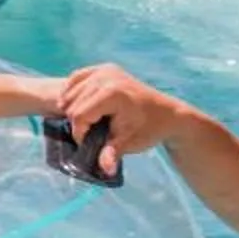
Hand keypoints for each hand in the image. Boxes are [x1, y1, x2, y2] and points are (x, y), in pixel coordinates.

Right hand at [57, 64, 193, 173]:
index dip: (80, 133)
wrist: (167, 113)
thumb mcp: (129, 142)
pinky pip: (77, 78)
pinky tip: (75, 105)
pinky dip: (72, 91)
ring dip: (73, 109)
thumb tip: (105, 170)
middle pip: (73, 104)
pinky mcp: (105, 67)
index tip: (90, 143)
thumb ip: (112, 154)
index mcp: (113, 94)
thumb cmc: (148, 129)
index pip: (79, 115)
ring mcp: (106, 69)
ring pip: (71, 91)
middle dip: (77, 122)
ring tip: (89, 122)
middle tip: (91, 134)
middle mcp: (107, 77)